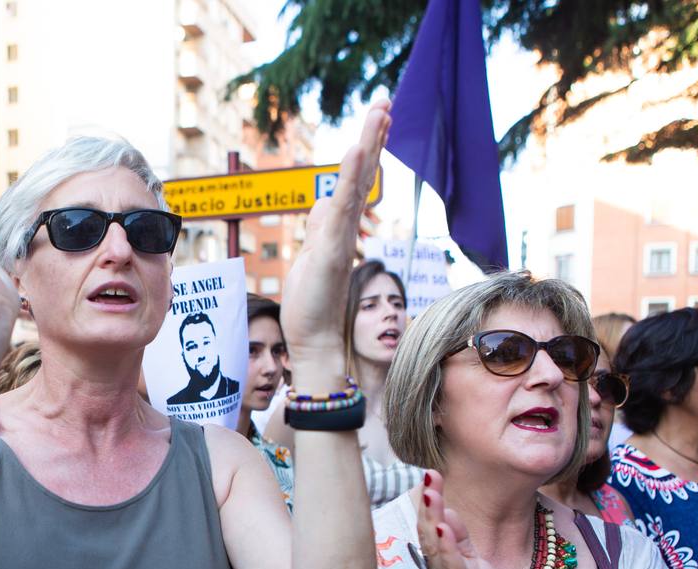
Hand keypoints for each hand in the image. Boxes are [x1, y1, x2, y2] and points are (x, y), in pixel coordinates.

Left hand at [280, 99, 388, 361]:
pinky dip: (352, 177)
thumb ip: (320, 228)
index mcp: (339, 226)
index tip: (379, 119)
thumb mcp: (312, 254)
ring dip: (369, 146)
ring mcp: (342, 236)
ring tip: (380, 112)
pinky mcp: (334, 247)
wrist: (315, 337)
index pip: (356, 180)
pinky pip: (344, 206)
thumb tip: (325, 204)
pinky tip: (358, 150)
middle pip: (363, 173)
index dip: (367, 148)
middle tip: (386, 102)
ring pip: (358, 183)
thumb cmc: (313, 302)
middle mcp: (346, 227)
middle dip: (374, 136)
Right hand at [416, 471, 515, 568]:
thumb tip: (446, 512)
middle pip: (428, 531)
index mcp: (438, 559)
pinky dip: (447, 547)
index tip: (430, 474)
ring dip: (432, 519)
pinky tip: (444, 529)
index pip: (430, 525)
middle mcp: (436, 568)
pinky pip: (453, 566)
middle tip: (428, 477)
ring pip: (436, 546)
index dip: (429, 501)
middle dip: (428, 504)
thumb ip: (458, 537)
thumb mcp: (470, 559)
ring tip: (432, 495)